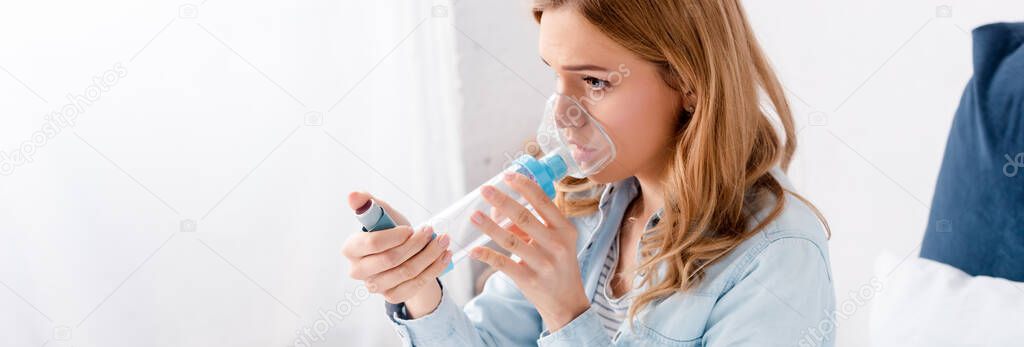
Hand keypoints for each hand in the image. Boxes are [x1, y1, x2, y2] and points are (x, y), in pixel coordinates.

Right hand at [341, 192, 451, 316]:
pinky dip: (434, 268)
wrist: (403, 255)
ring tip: (443, 240)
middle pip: (391, 259)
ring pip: (407, 271)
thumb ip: (367, 203)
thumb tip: (353, 194)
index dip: (395, 236)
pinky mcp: (392, 296)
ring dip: (430, 254)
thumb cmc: (390, 232)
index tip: (410, 229)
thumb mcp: (382, 215)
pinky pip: (416, 284)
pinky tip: (444, 255)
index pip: (372, 243)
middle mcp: (358, 271)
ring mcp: (374, 286)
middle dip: (416, 244)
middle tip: (432, 230)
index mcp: (351, 248)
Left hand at [470, 172, 589, 331]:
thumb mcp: (554, 242)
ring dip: (490, 226)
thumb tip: (499, 207)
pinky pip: (504, 264)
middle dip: (502, 201)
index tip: (507, 175)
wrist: (567, 302)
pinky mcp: (529, 279)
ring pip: (511, 240)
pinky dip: (487, 256)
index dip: (524, 186)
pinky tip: (474, 251)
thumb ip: (531, 225)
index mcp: (565, 230)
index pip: (543, 202)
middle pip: (524, 218)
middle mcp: (557, 245)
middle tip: (485, 189)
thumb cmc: (558, 265)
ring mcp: (543, 263)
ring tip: (474, 215)